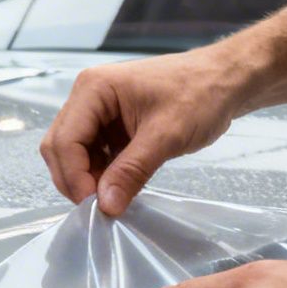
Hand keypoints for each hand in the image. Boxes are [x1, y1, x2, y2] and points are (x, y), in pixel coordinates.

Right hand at [39, 52, 251, 215]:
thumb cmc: (200, 95)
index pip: (64, 141)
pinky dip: (101, 174)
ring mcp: (97, 110)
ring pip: (73, 154)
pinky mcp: (110, 124)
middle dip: (75, 179)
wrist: (226, 80)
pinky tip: (121, 185)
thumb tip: (106, 206)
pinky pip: (93, 154)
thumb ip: (132, 170)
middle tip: (102, 207)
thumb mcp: (167, 135)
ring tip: (114, 198)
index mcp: (93, 89)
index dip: (75, 177)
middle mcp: (87, 97)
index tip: (96, 206)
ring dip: (88, 178)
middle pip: (60, 147)